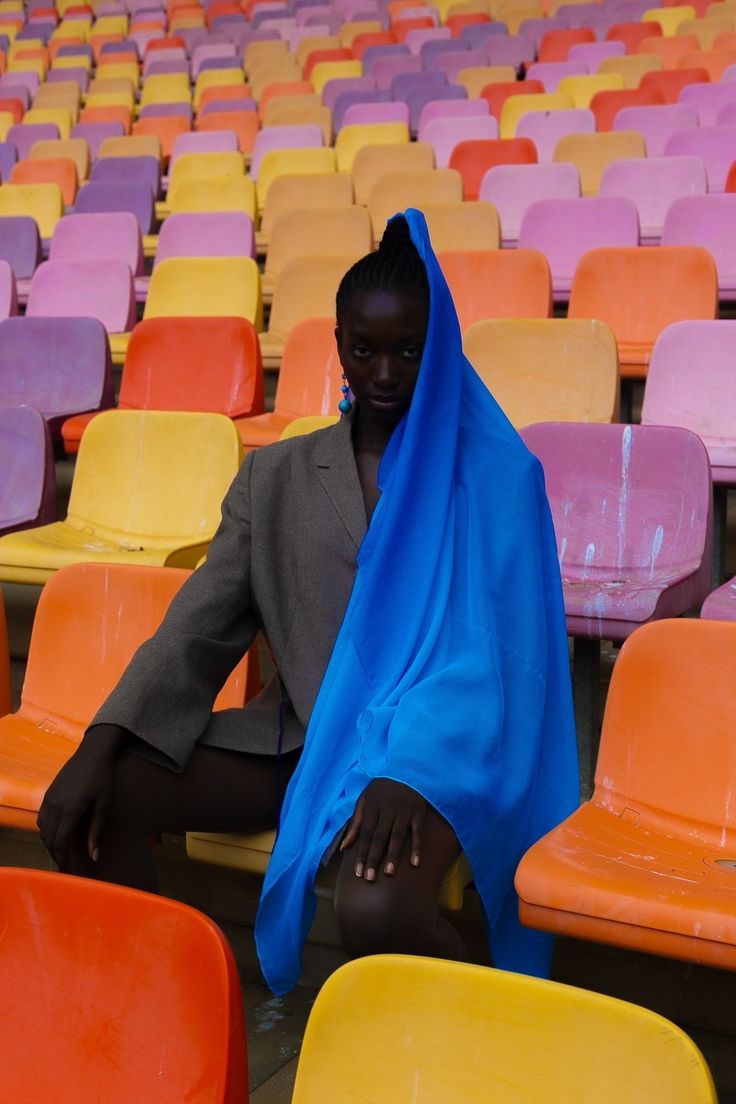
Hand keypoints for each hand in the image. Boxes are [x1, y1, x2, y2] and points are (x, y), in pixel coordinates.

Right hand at [37, 724, 126, 867]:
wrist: (93, 753)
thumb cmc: (103, 778)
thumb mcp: (105, 805)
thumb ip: (97, 831)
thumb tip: (94, 856)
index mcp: (70, 809)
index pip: (60, 842)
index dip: (62, 858)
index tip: (68, 870)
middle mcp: (55, 805)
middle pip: (48, 838)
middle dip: (55, 854)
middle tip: (65, 866)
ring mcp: (49, 798)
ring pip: (42, 829)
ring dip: (50, 843)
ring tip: (61, 852)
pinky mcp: (48, 793)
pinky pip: (41, 817)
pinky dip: (46, 830)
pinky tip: (57, 834)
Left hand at [340, 778, 426, 881]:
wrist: (406, 770)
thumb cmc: (381, 790)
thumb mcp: (364, 800)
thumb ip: (355, 824)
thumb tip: (345, 847)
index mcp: (372, 808)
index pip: (365, 834)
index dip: (361, 853)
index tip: (358, 872)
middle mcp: (387, 810)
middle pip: (379, 838)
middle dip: (374, 858)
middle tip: (370, 878)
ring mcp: (404, 812)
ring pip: (397, 836)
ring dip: (393, 855)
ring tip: (388, 874)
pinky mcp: (418, 813)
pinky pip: (418, 832)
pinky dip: (417, 847)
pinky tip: (415, 863)